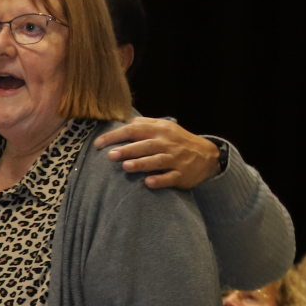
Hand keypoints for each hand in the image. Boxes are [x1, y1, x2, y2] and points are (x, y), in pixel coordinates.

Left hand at [93, 119, 221, 189]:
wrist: (207, 155)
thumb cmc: (179, 141)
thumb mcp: (165, 127)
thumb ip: (145, 124)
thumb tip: (125, 123)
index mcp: (160, 130)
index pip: (135, 130)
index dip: (116, 136)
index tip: (99, 144)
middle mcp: (167, 143)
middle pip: (145, 146)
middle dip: (127, 150)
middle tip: (110, 156)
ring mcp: (176, 159)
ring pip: (157, 161)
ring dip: (141, 164)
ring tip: (126, 167)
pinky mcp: (182, 174)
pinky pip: (170, 178)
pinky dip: (160, 180)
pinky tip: (148, 183)